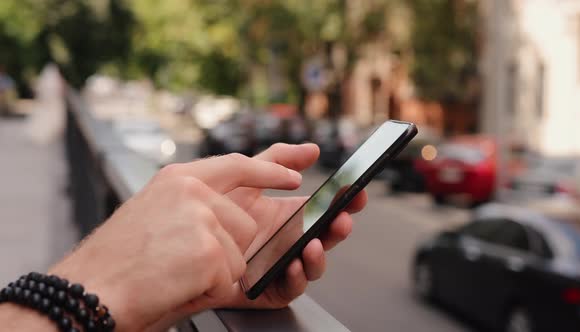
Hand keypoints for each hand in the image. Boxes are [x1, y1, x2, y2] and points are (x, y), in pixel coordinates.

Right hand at [49, 153, 302, 330]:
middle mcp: (191, 190)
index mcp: (178, 178)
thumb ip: (193, 203)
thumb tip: (230, 211)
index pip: (239, 165)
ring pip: (240, 252)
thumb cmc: (119, 261)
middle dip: (227, 250)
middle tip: (182, 261)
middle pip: (245, 221)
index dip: (271, 169)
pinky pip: (229, 278)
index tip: (297, 168)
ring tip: (175, 272)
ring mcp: (201, 217)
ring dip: (215, 272)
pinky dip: (207, 290)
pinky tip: (177, 282)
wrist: (89, 290)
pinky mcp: (208, 249)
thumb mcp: (155, 212)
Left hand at [220, 143, 367, 308]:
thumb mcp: (246, 176)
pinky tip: (293, 265)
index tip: (357, 192)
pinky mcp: (268, 288)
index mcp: (287, 215)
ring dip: (319, 254)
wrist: (181, 242)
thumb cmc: (212, 211)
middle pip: (324, 236)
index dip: (343, 201)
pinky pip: (290, 287)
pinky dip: (297, 278)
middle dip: (338, 227)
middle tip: (343, 218)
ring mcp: (280, 264)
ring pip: (312, 263)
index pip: (324, 209)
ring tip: (313, 243)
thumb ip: (277, 159)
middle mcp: (287, 240)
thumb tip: (311, 149)